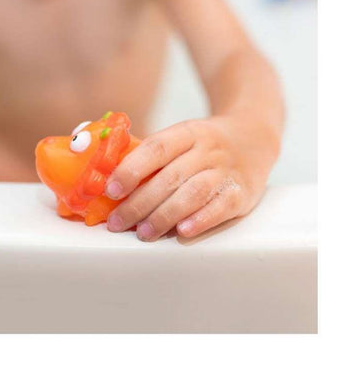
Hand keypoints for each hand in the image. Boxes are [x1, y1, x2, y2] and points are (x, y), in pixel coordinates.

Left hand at [105, 117, 277, 240]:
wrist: (254, 138)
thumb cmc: (204, 145)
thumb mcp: (182, 137)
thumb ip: (154, 157)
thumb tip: (113, 186)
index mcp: (187, 132)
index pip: (155, 148)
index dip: (131, 169)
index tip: (110, 190)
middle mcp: (208, 149)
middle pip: (170, 177)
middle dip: (139, 203)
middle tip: (117, 222)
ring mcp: (226, 170)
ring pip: (192, 193)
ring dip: (164, 216)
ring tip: (143, 233)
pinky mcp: (243, 192)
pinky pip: (220, 207)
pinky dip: (200, 220)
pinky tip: (181, 232)